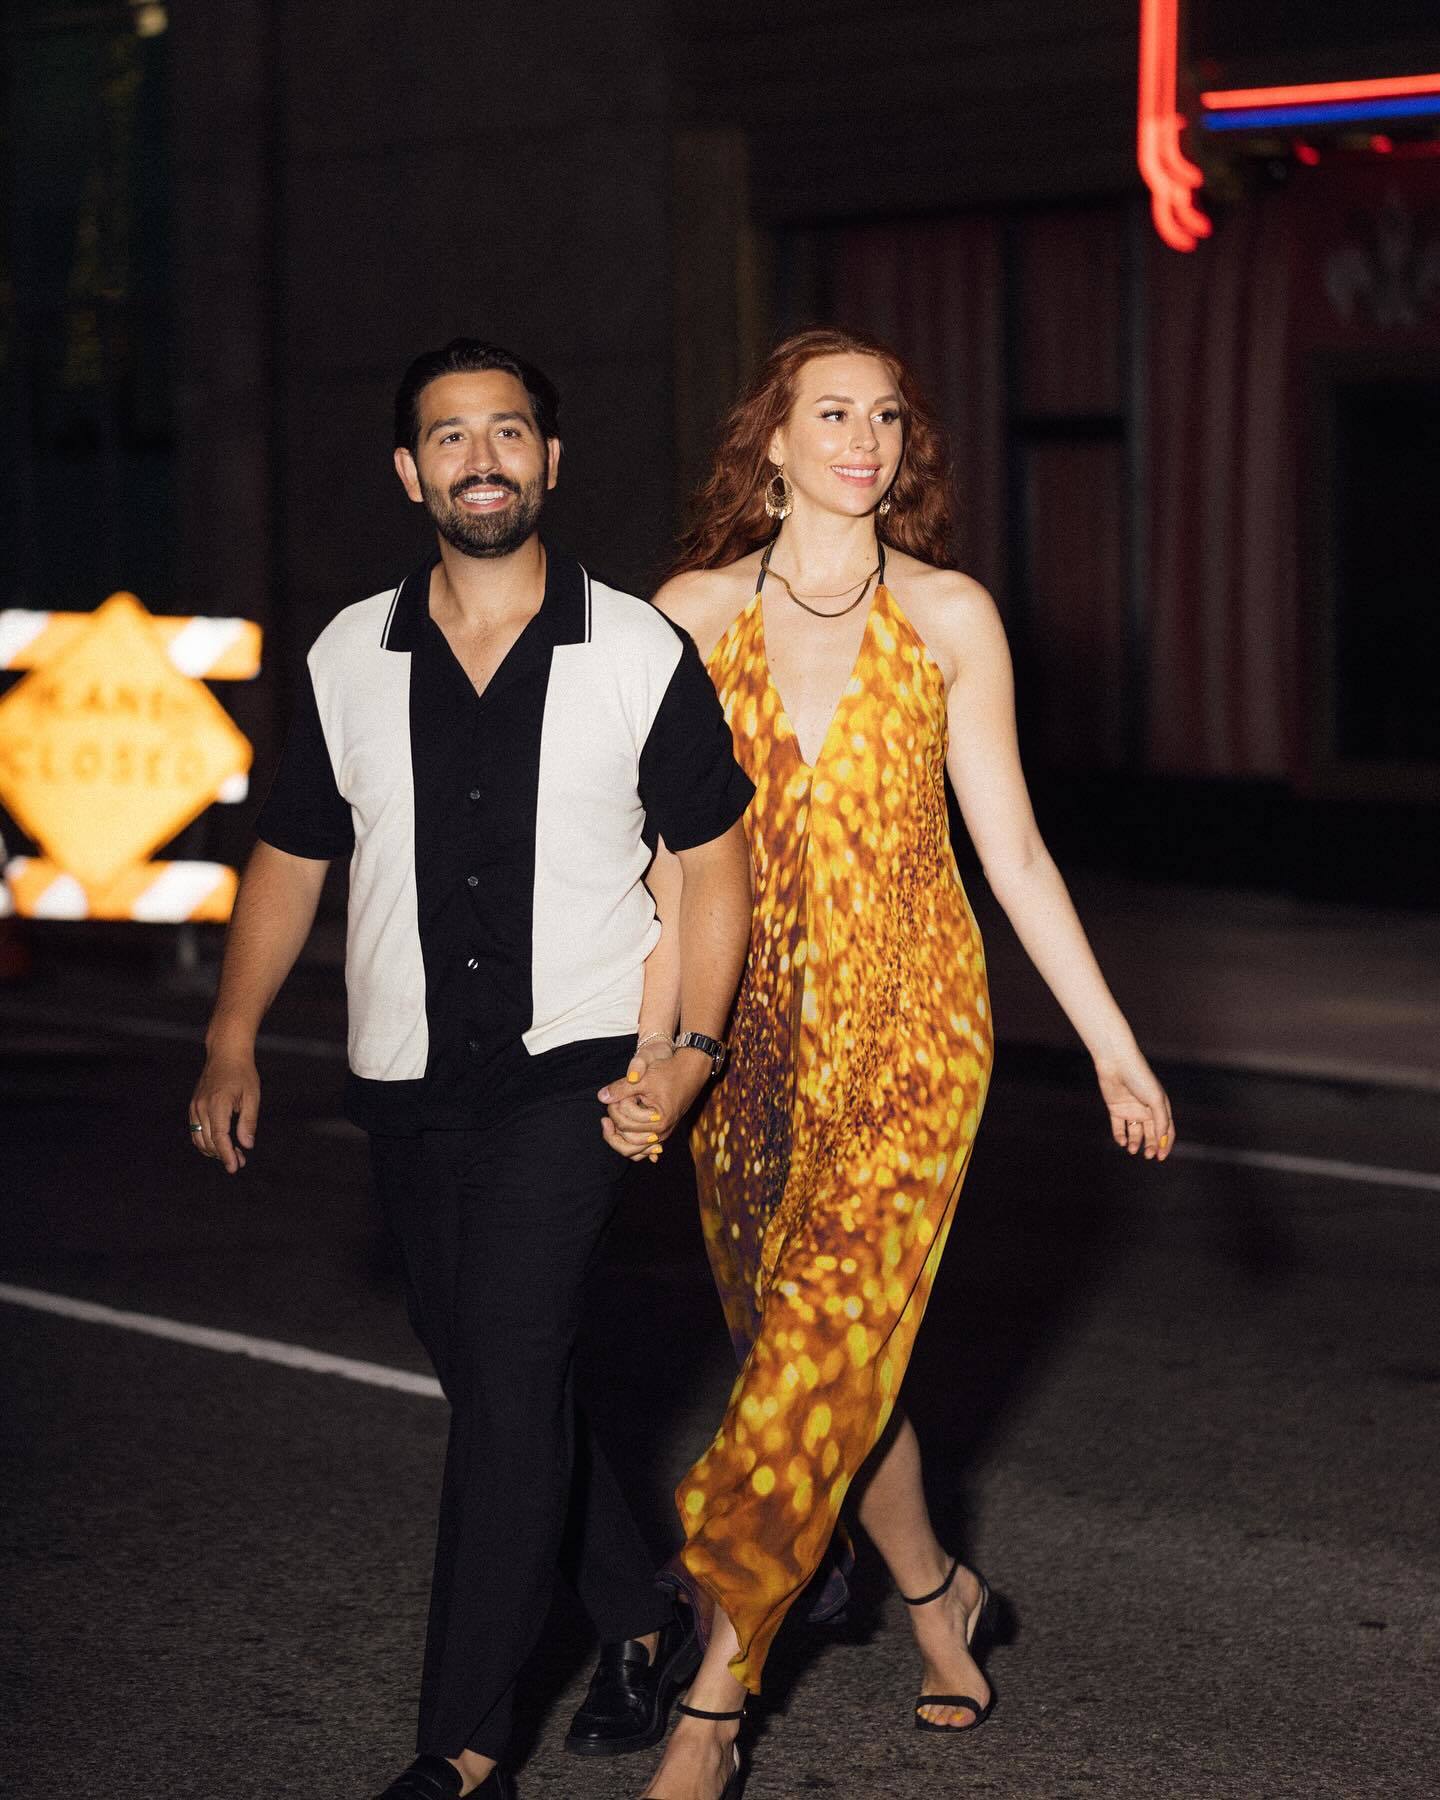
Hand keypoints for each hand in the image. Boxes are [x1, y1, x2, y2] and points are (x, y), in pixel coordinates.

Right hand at [188, 1044, 259, 1173]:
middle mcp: (202, 1107)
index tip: (234, 1167)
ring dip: (214, 1151)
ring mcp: (195, 1107)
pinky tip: (220, 1144)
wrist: (225, 1054)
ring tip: (233, 1154)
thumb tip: (247, 1145)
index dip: (226, 1155)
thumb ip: (248, 1122)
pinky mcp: (193, 1107)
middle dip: (223, 1155)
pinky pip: (195, 1131)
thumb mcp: (252, 1097)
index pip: (219, 1137)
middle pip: (208, 1142)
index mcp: (218, 1104)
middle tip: (240, 1161)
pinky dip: (206, 1141)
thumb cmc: (242, 1074)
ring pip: (199, 1139)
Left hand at [598, 1041, 708, 1162]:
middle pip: (628, 1145)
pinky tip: (622, 1135)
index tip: (613, 1098)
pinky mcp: (662, 1131)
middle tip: (606, 1116)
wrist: (692, 1070)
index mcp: (658, 1121)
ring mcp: (663, 1134)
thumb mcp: (643, 1078)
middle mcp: (661, 1132)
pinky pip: (644, 1149)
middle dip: (613, 1131)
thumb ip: (621, 1088)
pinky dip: (632, 1144)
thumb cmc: (670, 1072)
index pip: (624, 1126)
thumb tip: (601, 1097)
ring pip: (635, 1151)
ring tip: (610, 1123)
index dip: (613, 1112)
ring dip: (620, 1140)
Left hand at [1095, 1046, 1173, 1160]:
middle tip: (1147, 1155)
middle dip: (1150, 1146)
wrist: (1116, 1063)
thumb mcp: (1156, 1100)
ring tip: (1133, 1150)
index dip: (1166, 1144)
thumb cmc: (1140, 1078)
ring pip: (1135, 1133)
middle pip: (1151, 1134)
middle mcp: (1146, 1109)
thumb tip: (1163, 1141)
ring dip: (1135, 1143)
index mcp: (1160, 1106)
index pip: (1167, 1130)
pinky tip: (1122, 1142)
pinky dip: (1121, 1136)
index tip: (1161, 1158)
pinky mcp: (1116, 1109)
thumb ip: (1161, 1121)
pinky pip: (1119, 1127)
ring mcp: (1131, 1109)